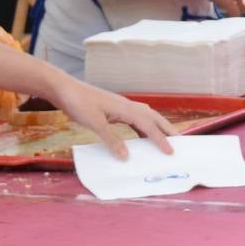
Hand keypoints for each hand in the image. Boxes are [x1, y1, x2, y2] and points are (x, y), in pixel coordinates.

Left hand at [45, 74, 174, 158]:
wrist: (65, 89)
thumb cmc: (79, 103)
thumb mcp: (94, 123)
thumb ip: (111, 139)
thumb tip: (126, 157)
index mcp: (126, 108)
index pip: (149, 125)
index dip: (160, 139)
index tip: (171, 152)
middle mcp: (127, 105)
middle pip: (153, 117)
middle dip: (167, 130)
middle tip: (179, 142)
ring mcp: (121, 106)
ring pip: (145, 117)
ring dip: (156, 128)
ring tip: (164, 140)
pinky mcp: (114, 109)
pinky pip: (134, 119)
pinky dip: (142, 127)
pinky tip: (141, 136)